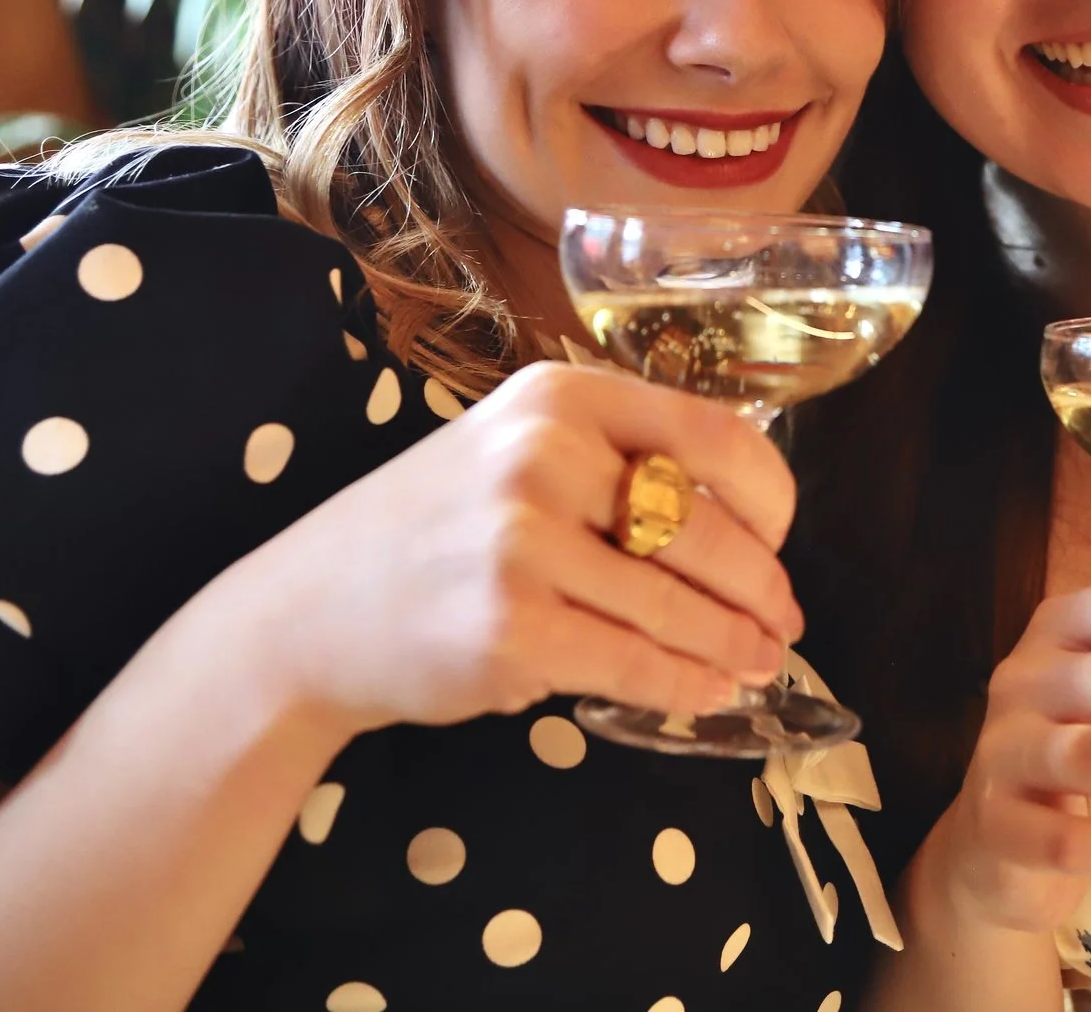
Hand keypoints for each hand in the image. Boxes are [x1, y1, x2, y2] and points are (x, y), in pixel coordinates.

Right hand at [206, 361, 803, 739]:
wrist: (306, 611)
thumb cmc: (434, 531)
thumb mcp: (517, 452)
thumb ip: (615, 464)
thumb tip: (746, 530)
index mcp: (562, 398)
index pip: (715, 436)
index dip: (769, 498)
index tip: (778, 538)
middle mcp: (545, 456)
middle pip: (705, 531)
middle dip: (760, 588)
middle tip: (784, 620)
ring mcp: (524, 545)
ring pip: (675, 607)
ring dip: (734, 644)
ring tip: (759, 662)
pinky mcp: (510, 631)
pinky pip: (632, 664)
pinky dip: (684, 684)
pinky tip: (707, 692)